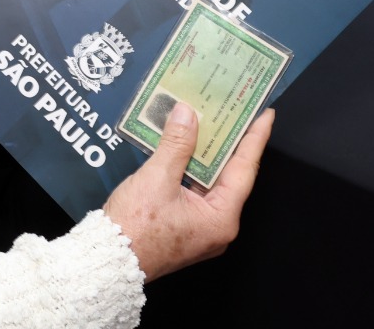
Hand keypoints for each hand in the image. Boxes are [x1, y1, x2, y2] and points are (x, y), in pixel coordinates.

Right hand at [104, 102, 274, 282]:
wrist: (109, 260)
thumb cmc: (134, 227)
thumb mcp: (157, 178)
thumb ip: (176, 144)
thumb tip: (188, 114)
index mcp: (221, 218)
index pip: (245, 169)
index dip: (255, 138)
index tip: (264, 114)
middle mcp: (218, 226)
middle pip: (230, 176)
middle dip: (231, 143)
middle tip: (237, 113)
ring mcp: (202, 229)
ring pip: (211, 183)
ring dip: (208, 154)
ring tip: (212, 122)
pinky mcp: (185, 228)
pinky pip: (196, 192)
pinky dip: (193, 169)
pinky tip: (186, 148)